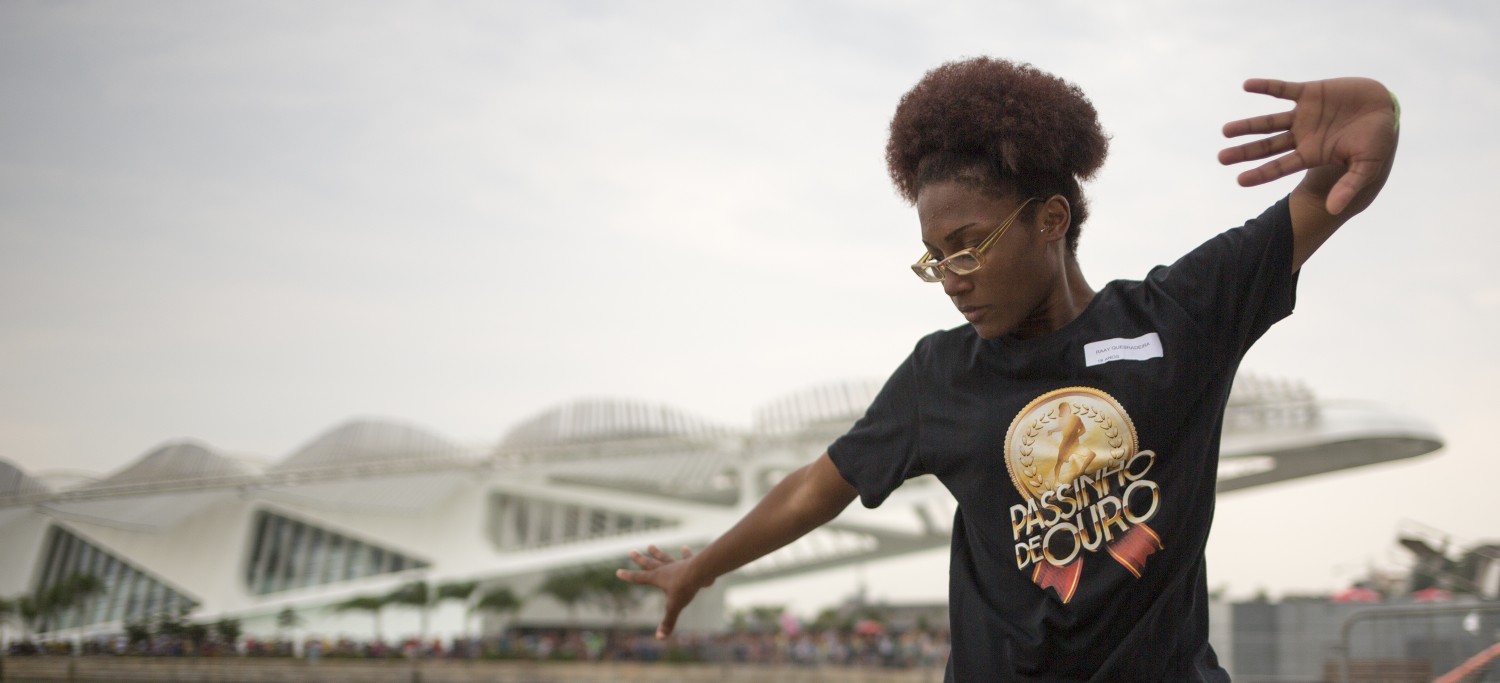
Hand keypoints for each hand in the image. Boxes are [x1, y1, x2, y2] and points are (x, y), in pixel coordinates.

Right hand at [616, 544, 710, 638]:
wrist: (701, 571)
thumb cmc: (685, 588)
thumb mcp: (675, 606)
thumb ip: (668, 621)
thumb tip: (660, 637)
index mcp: (658, 578)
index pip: (639, 578)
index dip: (628, 576)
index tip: (618, 572)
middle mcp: (665, 569)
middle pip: (649, 563)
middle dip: (640, 559)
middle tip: (631, 551)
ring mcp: (677, 564)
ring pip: (664, 557)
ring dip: (657, 553)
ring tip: (650, 546)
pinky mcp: (690, 562)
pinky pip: (686, 556)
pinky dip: (685, 553)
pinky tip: (684, 548)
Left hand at [1219, 77, 1397, 214]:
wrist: (1386, 108)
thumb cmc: (1377, 141)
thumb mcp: (1367, 166)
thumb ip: (1349, 186)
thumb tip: (1333, 210)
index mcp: (1311, 155)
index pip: (1280, 167)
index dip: (1260, 174)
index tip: (1240, 181)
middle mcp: (1302, 136)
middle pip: (1266, 146)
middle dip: (1245, 152)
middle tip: (1221, 158)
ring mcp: (1303, 114)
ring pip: (1268, 121)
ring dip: (1247, 125)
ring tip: (1225, 131)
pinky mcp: (1309, 92)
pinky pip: (1283, 89)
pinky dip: (1266, 87)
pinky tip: (1247, 85)